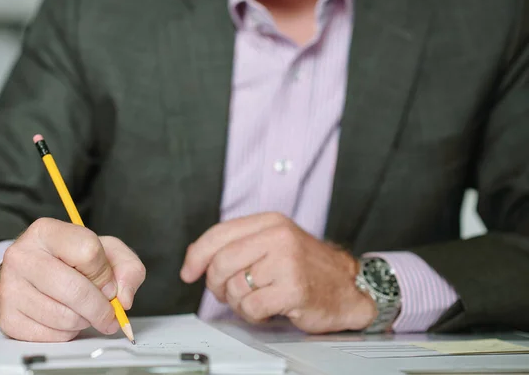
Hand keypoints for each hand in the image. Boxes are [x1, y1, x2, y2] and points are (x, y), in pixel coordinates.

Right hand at [0, 218, 145, 341]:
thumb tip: (124, 298)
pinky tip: (66, 318)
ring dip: (84, 320)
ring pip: (64, 317)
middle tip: (108, 313)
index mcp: (46, 231)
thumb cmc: (70, 260)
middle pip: (75, 290)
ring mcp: (10, 288)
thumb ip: (127, 268)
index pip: (88, 251)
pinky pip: (50, 335)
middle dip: (100, 307)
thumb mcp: (106, 251)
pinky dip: (67, 332)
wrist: (31, 274)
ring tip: (84, 311)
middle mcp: (22, 256)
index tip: (108, 284)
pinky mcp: (8, 318)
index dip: (105, 274)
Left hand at [180, 213, 375, 332]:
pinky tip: (267, 309)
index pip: (219, 234)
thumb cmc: (307, 267)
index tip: (189, 272)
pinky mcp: (293, 288)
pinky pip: (251, 307)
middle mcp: (278, 237)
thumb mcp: (273, 244)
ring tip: (257, 298)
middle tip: (227, 292)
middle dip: (216, 284)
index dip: (197, 255)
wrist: (348, 286)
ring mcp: (287, 261)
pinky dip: (253, 314)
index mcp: (270, 222)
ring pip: (234, 287)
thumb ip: (238, 245)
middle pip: (221, 262)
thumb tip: (196, 260)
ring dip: (239, 302)